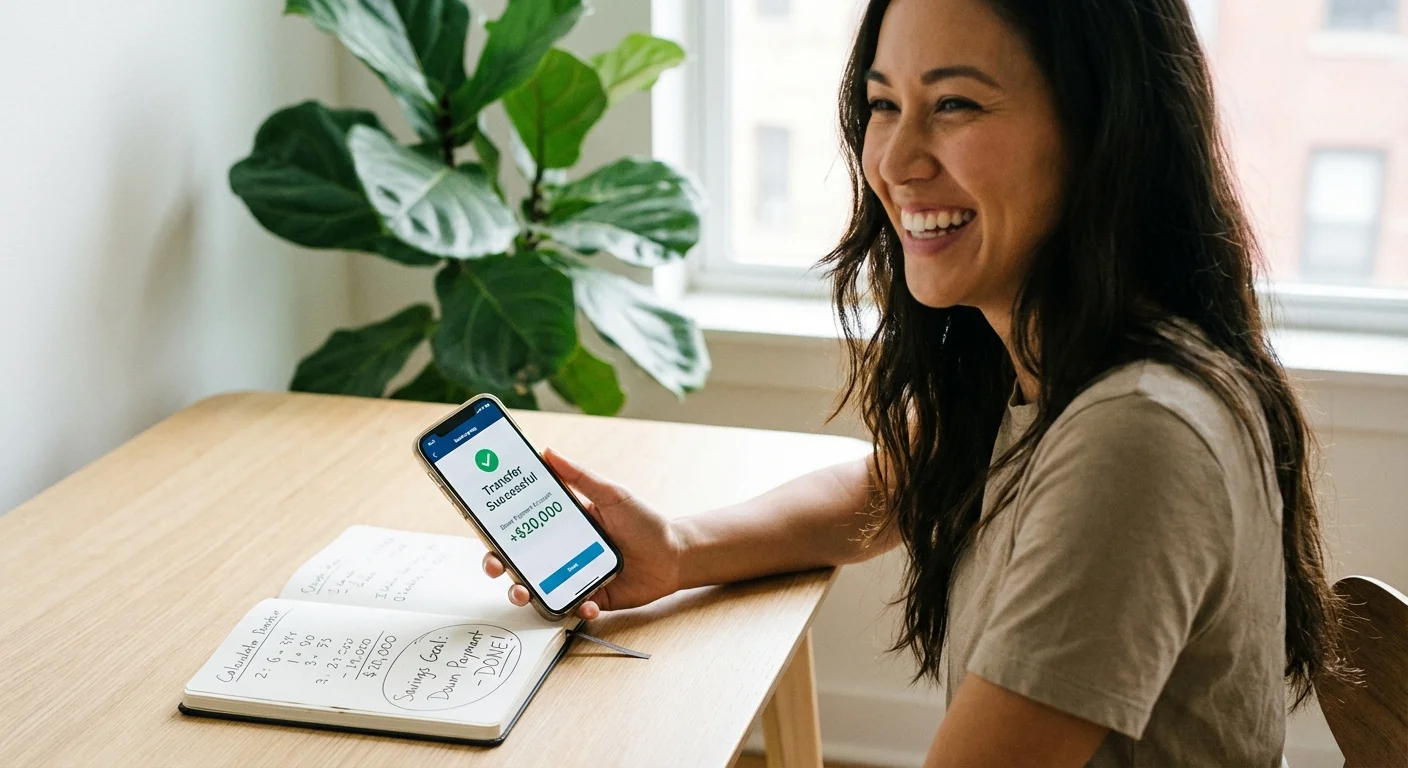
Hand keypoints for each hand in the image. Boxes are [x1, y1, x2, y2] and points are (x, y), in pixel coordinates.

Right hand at [482, 447, 683, 619]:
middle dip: (500, 566)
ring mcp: (573, 577)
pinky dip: (576, 609)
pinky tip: (585, 603)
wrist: (675, 554)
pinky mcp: (591, 599)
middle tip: (497, 567)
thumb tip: (549, 452)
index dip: (498, 531)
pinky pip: (573, 608)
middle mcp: (561, 553)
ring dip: (525, 594)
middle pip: (519, 562)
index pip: (520, 528)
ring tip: (526, 593)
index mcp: (561, 525)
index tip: (484, 529)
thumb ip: (580, 477)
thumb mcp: (612, 495)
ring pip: (538, 589)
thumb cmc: (644, 522)